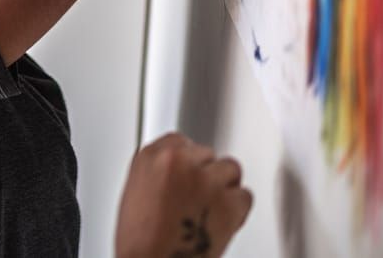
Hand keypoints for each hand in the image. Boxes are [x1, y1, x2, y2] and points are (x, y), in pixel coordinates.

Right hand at [115, 133, 252, 257]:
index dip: (189, 163)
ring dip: (225, 188)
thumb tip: (181, 175)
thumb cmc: (141, 240)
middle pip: (208, 154)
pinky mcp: (228, 201)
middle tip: (199, 200)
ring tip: (211, 211)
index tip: (189, 175)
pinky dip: (238, 210)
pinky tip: (221, 223)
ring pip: (231, 169)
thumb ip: (160, 174)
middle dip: (207, 175)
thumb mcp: (137, 193)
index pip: (182, 142)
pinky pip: (245, 196)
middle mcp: (179, 161)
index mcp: (151, 156)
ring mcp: (205, 179)